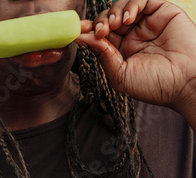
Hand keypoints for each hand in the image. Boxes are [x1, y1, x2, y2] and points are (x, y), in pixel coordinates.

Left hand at [76, 0, 195, 122]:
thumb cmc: (154, 85)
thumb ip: (102, 55)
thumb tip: (81, 38)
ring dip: (113, 12)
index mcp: (122, 52)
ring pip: (122, 6)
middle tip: (100, 31)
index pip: (100, 36)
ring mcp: (147, 22)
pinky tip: (128, 18)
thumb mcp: (120, 75)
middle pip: (108, 18)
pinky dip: (131, 4)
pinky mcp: (162, 10)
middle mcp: (133, 36)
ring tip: (114, 25)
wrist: (184, 82)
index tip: (77, 31)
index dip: (88, 31)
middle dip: (100, 22)